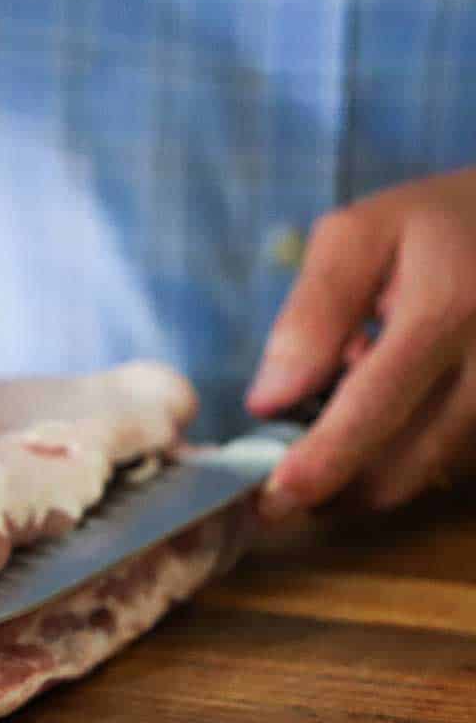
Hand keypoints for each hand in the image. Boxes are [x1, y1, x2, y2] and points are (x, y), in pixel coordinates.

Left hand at [247, 169, 475, 516]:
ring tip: (347, 415)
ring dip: (368, 474)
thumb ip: (311, 315)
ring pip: (427, 475)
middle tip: (289, 471)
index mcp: (447, 310)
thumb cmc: (434, 226)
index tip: (277, 495)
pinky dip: (404, 461)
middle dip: (337, 485)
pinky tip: (390, 418)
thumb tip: (270, 400)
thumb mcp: (357, 236)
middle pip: (405, 463)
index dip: (323, 459)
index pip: (376, 405)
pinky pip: (451, 467)